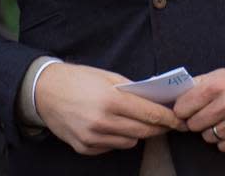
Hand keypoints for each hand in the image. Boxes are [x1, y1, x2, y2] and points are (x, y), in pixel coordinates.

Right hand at [35, 62, 187, 155]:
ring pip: (129, 143)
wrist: (44, 91)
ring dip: (138, 134)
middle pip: (143, 132)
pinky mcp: (84, 148)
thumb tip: (155, 100)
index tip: (179, 120)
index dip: (168, 119)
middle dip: (159, 128)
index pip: (149, 114)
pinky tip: (114, 127)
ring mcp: (92, 138)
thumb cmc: (79, 79)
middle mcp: (102, 122)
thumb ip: (133, 90)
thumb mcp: (109, 77)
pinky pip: (111, 147)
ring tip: (137, 121)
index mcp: (111, 100)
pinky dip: (118, 139)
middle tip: (168, 123)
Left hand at [173, 60, 224, 152]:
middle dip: (197, 121)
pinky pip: (224, 146)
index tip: (187, 110)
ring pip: (208, 137)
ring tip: (224, 119)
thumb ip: (197, 85)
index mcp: (216, 85)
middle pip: (193, 125)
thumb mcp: (220, 74)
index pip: (182, 108)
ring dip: (213, 130)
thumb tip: (174, 98)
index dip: (183, 110)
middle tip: (208, 114)